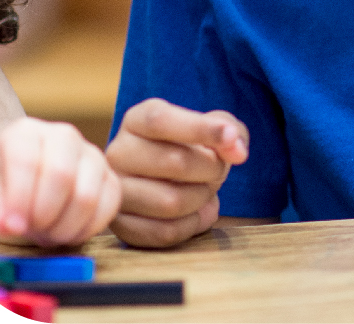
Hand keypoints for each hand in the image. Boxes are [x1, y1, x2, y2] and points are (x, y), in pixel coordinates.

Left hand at [0, 117, 121, 246]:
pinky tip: (69, 233)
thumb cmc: (9, 193)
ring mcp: (92, 154)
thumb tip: (11, 225)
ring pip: (86, 195)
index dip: (19, 199)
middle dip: (44, 214)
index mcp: (25, 134)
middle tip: (33, 231)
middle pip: (61, 174)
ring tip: (48, 234)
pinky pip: (108, 207)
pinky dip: (86, 229)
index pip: (27, 161)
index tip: (13, 226)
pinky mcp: (111, 177)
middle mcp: (63, 135)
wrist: (32, 188)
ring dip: (64, 227)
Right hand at [104, 98, 247, 247]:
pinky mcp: (120, 226)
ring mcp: (116, 191)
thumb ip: (230, 130)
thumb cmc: (195, 147)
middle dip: (212, 169)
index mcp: (137, 120)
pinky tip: (195, 213)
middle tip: (217, 170)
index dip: (200, 129)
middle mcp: (118, 153)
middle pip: (174, 162)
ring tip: (204, 191)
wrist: (173, 178)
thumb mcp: (215, 127)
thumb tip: (237, 151)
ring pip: (171, 202)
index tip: (231, 138)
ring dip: (202, 198)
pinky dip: (192, 225)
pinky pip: (165, 232)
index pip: (160, 121)